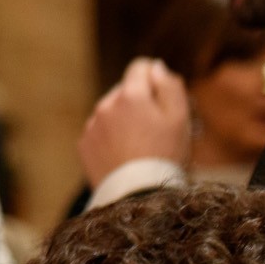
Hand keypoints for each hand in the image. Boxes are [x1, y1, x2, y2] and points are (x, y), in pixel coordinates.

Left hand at [78, 57, 190, 186]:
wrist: (138, 196)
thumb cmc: (165, 156)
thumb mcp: (180, 118)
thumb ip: (169, 86)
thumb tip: (156, 67)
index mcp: (131, 95)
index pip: (140, 67)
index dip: (155, 77)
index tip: (163, 93)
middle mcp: (106, 105)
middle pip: (125, 91)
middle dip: (141, 101)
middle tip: (158, 126)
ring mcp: (92, 125)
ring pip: (112, 112)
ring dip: (125, 119)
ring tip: (143, 145)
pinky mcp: (84, 144)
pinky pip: (100, 132)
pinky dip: (112, 137)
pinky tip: (126, 154)